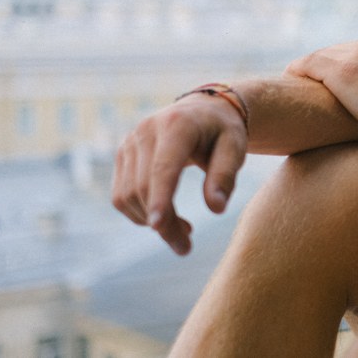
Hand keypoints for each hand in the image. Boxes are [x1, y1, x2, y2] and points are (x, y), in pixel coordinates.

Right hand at [111, 93, 247, 254]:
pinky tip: (166, 218)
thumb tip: (216, 208)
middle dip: (163, 223)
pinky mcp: (122, 155)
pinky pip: (121, 195)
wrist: (204, 110)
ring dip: (151, 222)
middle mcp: (146, 131)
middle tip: (186, 247)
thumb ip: (226, 175)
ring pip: (127, 195)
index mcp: (177, 125)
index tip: (159, 227)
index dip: (160, 198)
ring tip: (183, 230)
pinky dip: (140, 213)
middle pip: (144, 187)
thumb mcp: (236, 147)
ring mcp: (129, 142)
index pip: (163, 167)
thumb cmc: (223, 131)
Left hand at [285, 34, 357, 150]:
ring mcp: (355, 54)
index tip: (332, 85)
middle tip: (309, 90)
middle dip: (323, 70)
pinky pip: (306, 65)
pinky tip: (289, 86)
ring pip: (319, 58)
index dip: (341, 68)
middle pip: (334, 52)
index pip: (353, 51)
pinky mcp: (341, 70)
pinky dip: (296, 73)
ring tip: (296, 90)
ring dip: (308, 73)